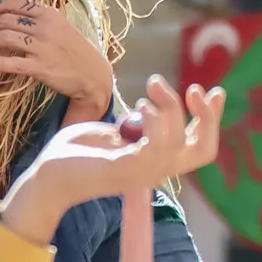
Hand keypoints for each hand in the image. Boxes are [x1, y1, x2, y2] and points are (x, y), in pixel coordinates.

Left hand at [0, 0, 114, 121]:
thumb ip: (38, 19)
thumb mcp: (60, 26)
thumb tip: (10, 16)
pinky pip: (12, 63)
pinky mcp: (40, 67)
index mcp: (48, 13)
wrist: (93, 74)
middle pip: (6, 20)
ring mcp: (42, 47)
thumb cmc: (75, 50)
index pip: (14, 2)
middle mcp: (44, 27)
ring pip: (5, 38)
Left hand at [0, 75, 222, 243]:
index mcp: (155, 162)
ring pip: (178, 140)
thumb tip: (152, 108)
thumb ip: (137, 125)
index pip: (200, 148)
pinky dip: (154, 118)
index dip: (211, 120)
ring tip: (146, 91)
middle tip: (195, 87)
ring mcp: (143, 173)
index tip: (213, 90)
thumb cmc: (76, 152)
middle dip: (207, 116)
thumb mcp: (113, 132)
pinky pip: (158, 143)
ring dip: (169, 106)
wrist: (48, 173)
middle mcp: (156, 172)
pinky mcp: (128, 169)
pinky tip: (138, 106)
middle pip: (204, 150)